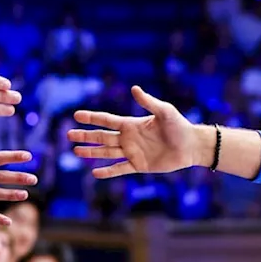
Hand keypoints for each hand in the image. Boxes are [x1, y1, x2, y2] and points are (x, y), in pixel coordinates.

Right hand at [69, 86, 197, 178]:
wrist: (191, 146)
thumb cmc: (179, 126)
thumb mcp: (164, 111)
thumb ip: (148, 102)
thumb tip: (134, 88)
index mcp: (132, 124)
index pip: (107, 120)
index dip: (92, 118)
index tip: (76, 115)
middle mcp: (129, 138)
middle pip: (102, 137)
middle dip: (86, 136)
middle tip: (69, 134)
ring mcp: (133, 152)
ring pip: (107, 152)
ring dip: (91, 152)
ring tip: (76, 151)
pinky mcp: (140, 166)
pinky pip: (120, 169)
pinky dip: (108, 171)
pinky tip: (94, 172)